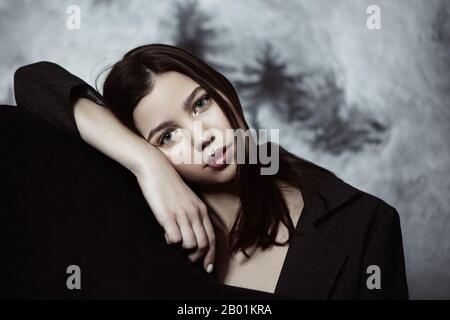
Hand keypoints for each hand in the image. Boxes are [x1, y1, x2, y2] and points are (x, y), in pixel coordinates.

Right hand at [134, 151, 215, 273]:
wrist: (155, 168)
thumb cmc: (169, 185)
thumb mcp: (187, 199)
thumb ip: (192, 215)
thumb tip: (191, 235)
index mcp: (201, 209)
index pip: (212, 238)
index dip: (211, 255)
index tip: (207, 267)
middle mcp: (195, 213)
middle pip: (203, 244)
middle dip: (197, 258)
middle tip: (188, 261)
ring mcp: (182, 214)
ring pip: (191, 244)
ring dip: (183, 250)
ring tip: (175, 242)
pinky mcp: (167, 215)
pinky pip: (175, 239)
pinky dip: (171, 242)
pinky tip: (166, 235)